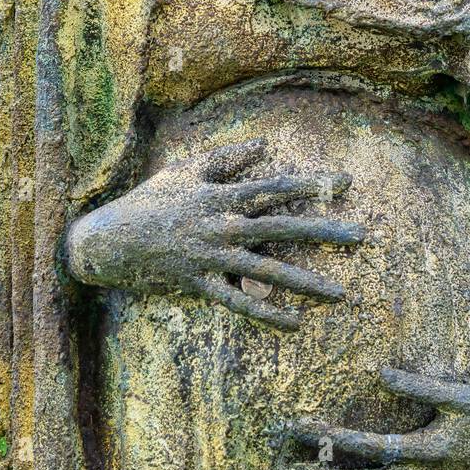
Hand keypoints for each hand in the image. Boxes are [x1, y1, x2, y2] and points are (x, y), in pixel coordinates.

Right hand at [65, 138, 360, 329]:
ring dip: (306, 282)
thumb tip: (264, 144)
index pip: (275, 186)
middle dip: (325, 231)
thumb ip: (227, 159)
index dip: (311, 183)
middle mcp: (222, 225)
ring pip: (267, 270)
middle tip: (362, 235)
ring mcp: (212, 257)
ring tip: (341, 293)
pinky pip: (239, 303)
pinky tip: (295, 325)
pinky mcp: (200, 284)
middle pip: (283, 226)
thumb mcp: (185, 170)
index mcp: (221, 195)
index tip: (345, 182)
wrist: (107, 240)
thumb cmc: (148, 201)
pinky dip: (267, 314)